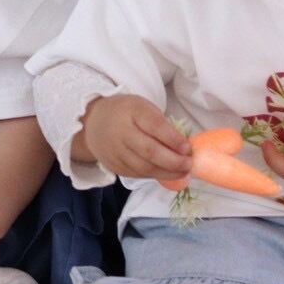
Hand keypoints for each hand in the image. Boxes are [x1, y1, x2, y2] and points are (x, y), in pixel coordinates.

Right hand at [78, 94, 193, 179]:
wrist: (94, 123)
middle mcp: (121, 132)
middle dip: (174, 161)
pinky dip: (154, 175)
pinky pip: (137, 174)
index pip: (155, 126)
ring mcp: (115, 151)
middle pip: (149, 151)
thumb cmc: (126, 113)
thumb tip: (183, 147)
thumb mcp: (144, 108)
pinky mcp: (114, 165)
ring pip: (144, 167)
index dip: (173, 139)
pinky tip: (166, 173)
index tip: (188, 148)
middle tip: (189, 164)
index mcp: (131, 112)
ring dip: (167, 172)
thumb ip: (161, 125)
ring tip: (183, 172)